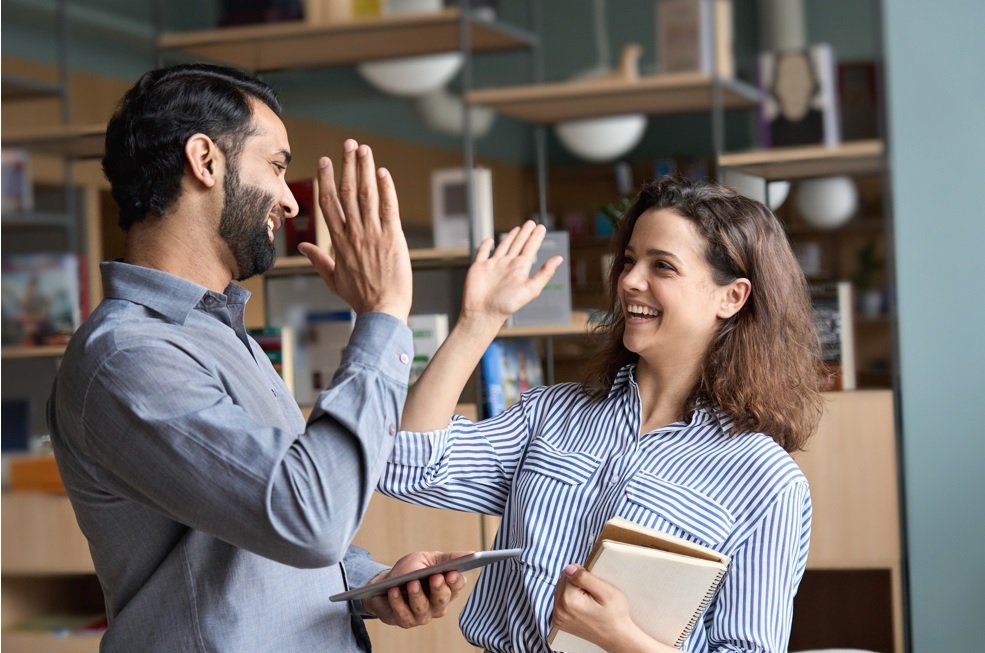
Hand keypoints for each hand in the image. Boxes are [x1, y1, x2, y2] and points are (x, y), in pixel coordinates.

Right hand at [298, 140, 411, 320]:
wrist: (382, 311)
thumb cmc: (360, 298)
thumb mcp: (333, 279)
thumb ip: (318, 260)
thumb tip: (305, 246)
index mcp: (338, 242)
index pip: (329, 204)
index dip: (326, 180)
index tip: (325, 161)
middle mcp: (353, 234)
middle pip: (347, 192)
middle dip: (347, 166)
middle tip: (348, 144)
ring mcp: (373, 234)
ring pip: (366, 195)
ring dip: (365, 170)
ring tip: (364, 149)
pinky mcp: (393, 238)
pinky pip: (388, 208)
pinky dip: (386, 189)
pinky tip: (382, 172)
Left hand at [363, 550, 469, 628]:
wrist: (385, 583)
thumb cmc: (410, 570)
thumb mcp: (428, 559)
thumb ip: (448, 558)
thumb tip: (472, 553)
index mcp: (447, 588)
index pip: (457, 586)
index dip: (455, 580)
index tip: (452, 572)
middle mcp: (438, 604)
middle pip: (442, 599)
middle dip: (439, 588)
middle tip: (435, 577)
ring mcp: (423, 615)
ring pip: (423, 608)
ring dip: (417, 595)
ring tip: (412, 582)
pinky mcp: (406, 621)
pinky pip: (403, 614)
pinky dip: (398, 601)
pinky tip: (394, 590)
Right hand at [459, 221, 562, 331]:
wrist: (483, 313)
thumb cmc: (507, 305)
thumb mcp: (531, 289)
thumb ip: (544, 273)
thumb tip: (559, 259)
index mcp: (520, 269)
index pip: (530, 248)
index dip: (536, 237)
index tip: (541, 227)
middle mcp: (507, 265)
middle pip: (518, 244)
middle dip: (525, 234)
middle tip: (531, 223)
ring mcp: (493, 265)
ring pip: (503, 246)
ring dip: (510, 237)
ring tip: (517, 229)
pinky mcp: (479, 267)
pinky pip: (482, 252)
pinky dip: (485, 246)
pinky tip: (489, 240)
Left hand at [553, 564, 666, 652]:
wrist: (617, 637)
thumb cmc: (615, 615)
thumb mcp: (606, 591)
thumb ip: (585, 577)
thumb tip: (569, 568)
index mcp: (568, 601)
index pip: (569, 572)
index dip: (583, 576)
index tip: (594, 588)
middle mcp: (559, 610)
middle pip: (562, 580)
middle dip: (577, 583)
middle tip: (593, 596)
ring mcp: (558, 617)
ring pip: (561, 589)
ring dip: (573, 591)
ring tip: (589, 602)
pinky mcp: (559, 621)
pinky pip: (560, 600)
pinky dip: (570, 600)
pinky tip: (583, 607)